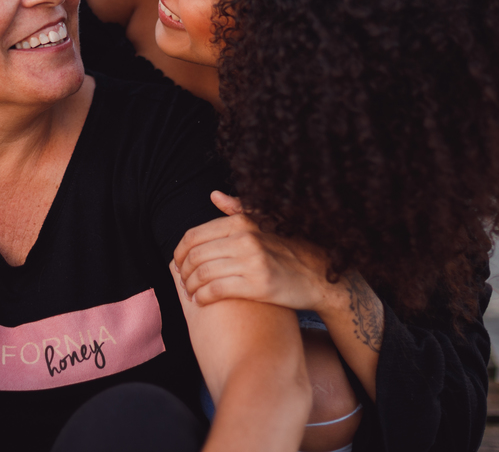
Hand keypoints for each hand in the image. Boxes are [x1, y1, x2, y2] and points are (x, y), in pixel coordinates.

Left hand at [173, 192, 337, 310]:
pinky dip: (202, 297)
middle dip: (182, 271)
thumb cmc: (288, 251)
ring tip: (190, 293)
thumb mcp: (265, 224)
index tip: (178, 264)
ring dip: (190, 286)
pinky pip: (216, 290)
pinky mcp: (258, 286)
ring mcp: (253, 262)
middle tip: (182, 281)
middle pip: (195, 255)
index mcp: (243, 223)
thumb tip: (214, 195)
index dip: (179, 252)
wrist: (320, 277)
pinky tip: (201, 302)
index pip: (194, 236)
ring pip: (202, 273)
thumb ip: (237, 209)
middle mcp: (246, 239)